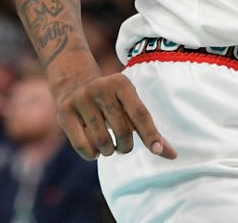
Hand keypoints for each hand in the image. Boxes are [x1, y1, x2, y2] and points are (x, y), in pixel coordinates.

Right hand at [55, 71, 177, 160]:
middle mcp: (101, 89)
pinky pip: (84, 146)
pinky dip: (93, 155)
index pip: (140, 114)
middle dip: (126, 146)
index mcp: (121, 84)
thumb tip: (173, 155)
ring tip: (109, 145)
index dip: (150, 134)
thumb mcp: (130, 105)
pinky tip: (95, 150)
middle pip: (122, 131)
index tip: (157, 151)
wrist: (73, 82)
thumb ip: (150, 130)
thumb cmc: (112, 100)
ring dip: (109, 151)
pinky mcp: (65, 112)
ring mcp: (81, 100)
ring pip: (103, 142)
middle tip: (123, 146)